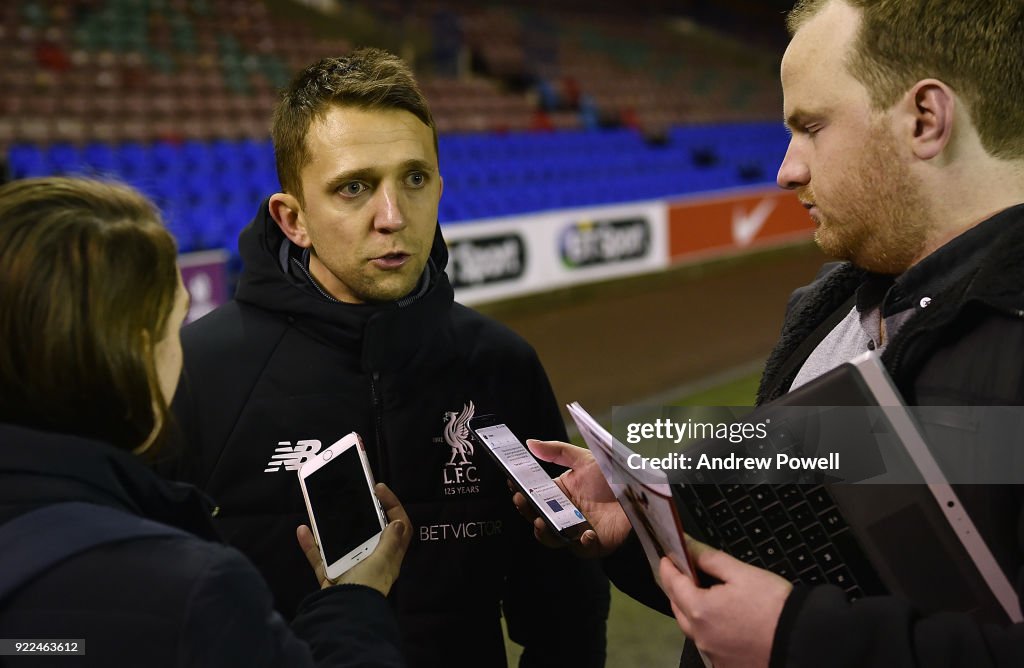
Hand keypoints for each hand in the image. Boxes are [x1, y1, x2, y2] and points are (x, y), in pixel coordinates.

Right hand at [296, 482, 410, 595]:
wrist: (344, 614)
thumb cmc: (367, 586)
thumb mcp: (382, 560)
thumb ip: (389, 541)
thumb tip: (399, 522)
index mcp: (389, 556)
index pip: (399, 526)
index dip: (393, 505)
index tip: (379, 488)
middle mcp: (371, 560)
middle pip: (369, 530)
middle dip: (361, 512)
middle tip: (351, 493)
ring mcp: (350, 567)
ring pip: (341, 541)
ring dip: (331, 526)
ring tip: (324, 507)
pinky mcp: (331, 576)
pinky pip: (320, 557)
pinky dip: (311, 545)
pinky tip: (303, 529)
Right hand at [513, 439, 631, 557]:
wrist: (642, 493)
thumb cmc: (612, 476)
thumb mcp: (584, 459)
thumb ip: (556, 452)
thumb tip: (529, 442)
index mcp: (559, 493)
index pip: (533, 494)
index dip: (521, 489)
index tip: (513, 482)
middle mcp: (563, 513)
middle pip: (536, 516)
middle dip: (526, 510)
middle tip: (521, 499)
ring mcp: (576, 530)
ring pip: (551, 537)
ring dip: (543, 532)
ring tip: (541, 522)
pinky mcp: (592, 544)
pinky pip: (581, 548)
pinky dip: (580, 542)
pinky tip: (585, 533)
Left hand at [658, 537, 792, 667]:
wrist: (802, 642)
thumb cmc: (775, 606)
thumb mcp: (742, 573)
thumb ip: (710, 558)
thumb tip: (688, 545)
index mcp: (700, 610)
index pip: (672, 583)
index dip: (668, 567)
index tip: (667, 557)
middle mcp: (701, 636)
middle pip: (678, 607)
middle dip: (677, 588)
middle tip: (682, 573)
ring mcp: (712, 654)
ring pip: (692, 628)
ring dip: (691, 610)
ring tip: (702, 594)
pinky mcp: (725, 665)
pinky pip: (708, 644)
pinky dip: (708, 629)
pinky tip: (721, 620)